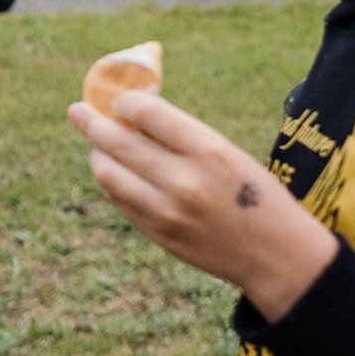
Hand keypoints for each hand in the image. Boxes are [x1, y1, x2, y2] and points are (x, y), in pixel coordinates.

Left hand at [67, 91, 337, 323]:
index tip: (120, 99)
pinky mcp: (157, 234)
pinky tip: (114, 172)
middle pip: (117, 142)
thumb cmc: (255, 194)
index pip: (148, 112)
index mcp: (209, 151)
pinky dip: (111, 181)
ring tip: (98, 145)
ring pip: (108, 173)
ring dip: (97, 154)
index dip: (126, 101)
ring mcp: (167, 212)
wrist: (277, 255)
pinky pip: (119, 200)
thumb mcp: (228, 153)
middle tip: (77, 111)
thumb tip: (133, 110)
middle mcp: (184, 181)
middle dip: (91, 122)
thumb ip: (182, 135)